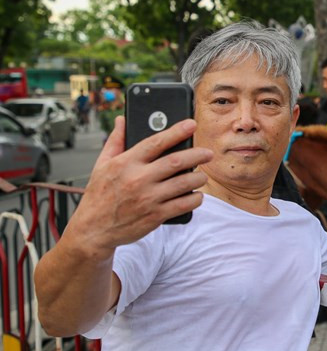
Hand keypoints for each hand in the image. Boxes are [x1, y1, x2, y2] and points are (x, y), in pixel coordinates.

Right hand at [66, 116, 212, 256]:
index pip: (156, 142)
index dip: (176, 131)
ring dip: (198, 178)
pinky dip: (195, 199)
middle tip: (208, 153)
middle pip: (176, 161)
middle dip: (197, 155)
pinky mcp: (155, 216)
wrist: (93, 230)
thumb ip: (115, 141)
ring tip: (202, 176)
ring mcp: (148, 198)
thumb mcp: (101, 165)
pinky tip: (196, 195)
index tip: (192, 124)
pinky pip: (184, 204)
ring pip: (184, 183)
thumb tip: (122, 119)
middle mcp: (138, 179)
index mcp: (125, 163)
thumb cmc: (98, 195)